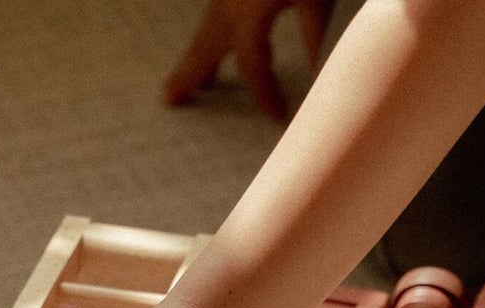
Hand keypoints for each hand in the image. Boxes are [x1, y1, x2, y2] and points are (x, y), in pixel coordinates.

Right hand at [163, 0, 329, 121]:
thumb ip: (313, 39)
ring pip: (209, 26)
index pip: (254, 68)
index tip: (280, 119)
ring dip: (203, 55)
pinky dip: (219, 32)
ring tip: (198, 83)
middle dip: (191, 74)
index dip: (266, 95)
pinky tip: (225, 42)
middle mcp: (229, 2)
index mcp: (247, 14)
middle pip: (206, 46)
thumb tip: (316, 80)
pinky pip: (221, 12)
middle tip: (169, 98)